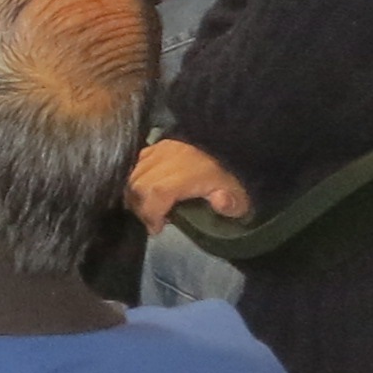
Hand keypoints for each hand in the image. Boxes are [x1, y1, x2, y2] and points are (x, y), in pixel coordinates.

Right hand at [129, 137, 251, 230]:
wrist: (231, 147)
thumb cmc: (232, 177)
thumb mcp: (239, 195)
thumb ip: (230, 204)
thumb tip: (220, 201)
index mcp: (189, 171)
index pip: (157, 192)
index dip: (150, 213)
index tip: (156, 228)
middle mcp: (169, 158)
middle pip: (139, 186)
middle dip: (141, 209)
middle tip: (153, 221)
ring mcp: (161, 149)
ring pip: (134, 176)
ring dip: (137, 196)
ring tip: (152, 208)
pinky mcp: (156, 145)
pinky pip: (136, 165)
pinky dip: (137, 180)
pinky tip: (149, 191)